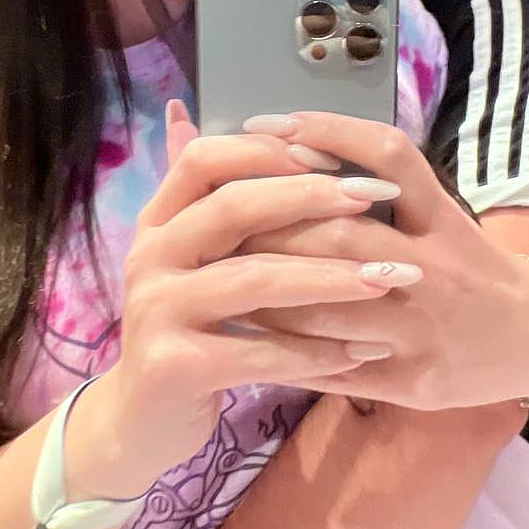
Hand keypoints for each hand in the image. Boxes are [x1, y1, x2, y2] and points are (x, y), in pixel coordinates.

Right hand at [105, 106, 412, 491]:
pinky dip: (315, 353)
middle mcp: (150, 256)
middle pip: (232, 208)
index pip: (205, 159)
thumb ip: (201, 192)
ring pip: (252, 279)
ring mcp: (157, 311)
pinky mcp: (175, 367)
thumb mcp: (187, 256)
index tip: (334, 157)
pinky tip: (362, 352)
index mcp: (159, 220)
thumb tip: (184, 109)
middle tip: (375, 200)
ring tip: (388, 277)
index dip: (269, 151)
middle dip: (310, 199)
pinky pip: (258, 352)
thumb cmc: (187, 326)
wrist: (141, 419)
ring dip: (328, 277)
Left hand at [239, 112, 528, 409]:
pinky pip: (335, 367)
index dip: (327, 132)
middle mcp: (437, 267)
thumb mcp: (441, 212)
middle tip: (215, 214)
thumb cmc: (471, 266)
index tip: (267, 124)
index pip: (388, 155)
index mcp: (444, 217)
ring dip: (264, 290)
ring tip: (215, 273)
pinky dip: (284, 352)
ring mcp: (425, 330)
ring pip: (327, 306)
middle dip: (271, 224)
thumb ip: (381, 183)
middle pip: (341, 235)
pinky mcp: (414, 382)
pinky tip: (243, 337)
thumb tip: (292, 144)